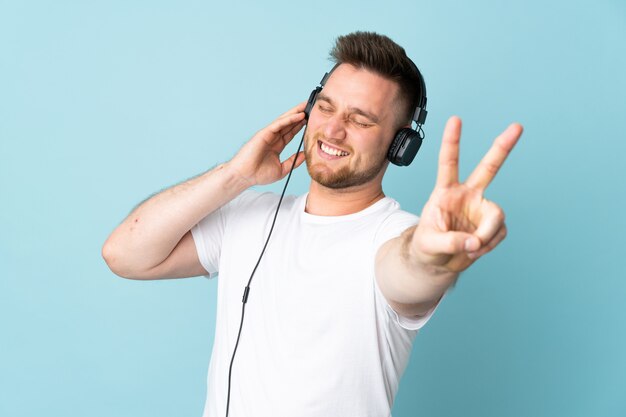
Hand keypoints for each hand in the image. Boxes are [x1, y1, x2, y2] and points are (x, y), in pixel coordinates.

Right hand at [227, 102, 307, 185]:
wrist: (245, 176)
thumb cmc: (258, 174)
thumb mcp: (282, 169)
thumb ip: (294, 161)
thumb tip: (305, 155)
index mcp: (277, 145)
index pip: (291, 132)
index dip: (301, 126)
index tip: (312, 120)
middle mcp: (273, 138)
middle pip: (289, 123)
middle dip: (300, 115)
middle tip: (311, 107)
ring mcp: (268, 134)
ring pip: (284, 121)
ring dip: (296, 113)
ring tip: (307, 106)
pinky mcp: (264, 133)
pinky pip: (278, 124)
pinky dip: (289, 119)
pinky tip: (299, 115)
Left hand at [409, 116, 522, 272]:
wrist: (436, 263)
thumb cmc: (426, 246)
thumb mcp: (429, 244)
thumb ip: (450, 241)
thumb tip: (474, 241)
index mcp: (445, 192)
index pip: (448, 163)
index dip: (451, 142)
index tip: (455, 119)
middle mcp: (467, 195)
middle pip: (488, 168)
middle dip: (502, 148)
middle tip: (517, 126)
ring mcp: (481, 209)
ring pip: (497, 216)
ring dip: (487, 236)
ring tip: (470, 248)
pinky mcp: (491, 225)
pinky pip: (498, 233)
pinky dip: (488, 245)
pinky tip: (475, 250)